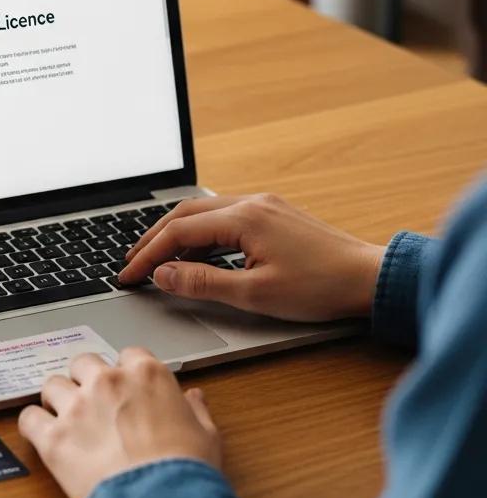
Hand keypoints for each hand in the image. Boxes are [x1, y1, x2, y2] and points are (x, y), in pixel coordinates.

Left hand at [18, 348, 219, 497]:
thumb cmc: (187, 471)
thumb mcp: (206, 434)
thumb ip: (195, 409)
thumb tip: (193, 397)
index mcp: (146, 375)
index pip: (127, 355)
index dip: (124, 373)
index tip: (124, 388)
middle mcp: (107, 382)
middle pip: (83, 363)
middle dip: (85, 380)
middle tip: (90, 402)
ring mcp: (77, 407)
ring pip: (52, 385)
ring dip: (57, 400)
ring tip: (64, 418)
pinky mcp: (54, 438)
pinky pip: (29, 418)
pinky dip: (33, 425)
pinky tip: (42, 435)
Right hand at [118, 193, 384, 322]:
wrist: (370, 278)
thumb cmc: (320, 288)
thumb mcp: (254, 294)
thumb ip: (202, 282)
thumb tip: (162, 276)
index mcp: (243, 218)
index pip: (178, 232)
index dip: (147, 256)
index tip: (127, 276)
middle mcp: (251, 203)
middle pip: (184, 214)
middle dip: (152, 239)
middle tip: (130, 264)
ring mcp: (263, 205)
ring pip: (202, 212)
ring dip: (174, 233)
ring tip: (154, 258)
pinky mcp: (273, 214)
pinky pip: (222, 216)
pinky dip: (198, 232)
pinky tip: (193, 251)